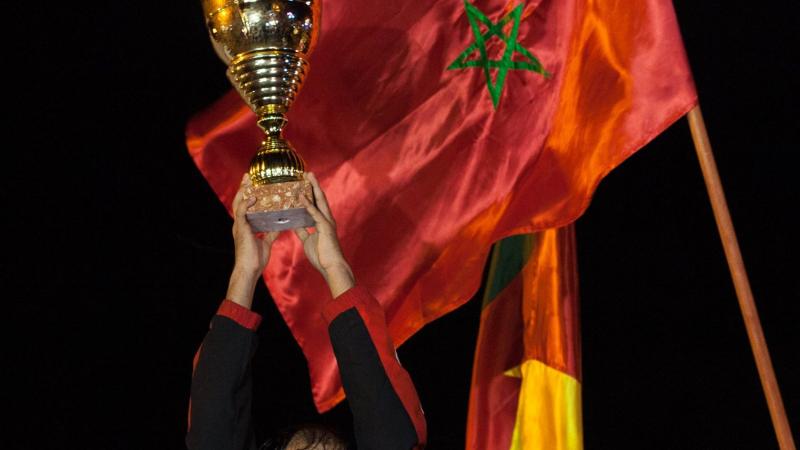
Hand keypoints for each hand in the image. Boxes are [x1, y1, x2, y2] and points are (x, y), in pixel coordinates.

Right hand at [227, 174, 278, 307]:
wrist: (250, 270)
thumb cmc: (256, 259)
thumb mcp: (266, 243)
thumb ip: (270, 233)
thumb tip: (279, 227)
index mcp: (245, 226)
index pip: (245, 206)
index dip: (248, 195)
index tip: (253, 184)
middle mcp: (240, 224)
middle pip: (240, 201)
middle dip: (244, 188)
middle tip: (249, 176)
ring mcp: (239, 226)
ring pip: (238, 204)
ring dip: (243, 191)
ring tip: (248, 181)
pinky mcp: (241, 229)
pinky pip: (242, 213)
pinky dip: (246, 204)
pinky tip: (252, 197)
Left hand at [294, 172, 354, 296]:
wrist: (331, 266)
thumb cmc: (322, 256)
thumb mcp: (308, 241)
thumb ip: (303, 231)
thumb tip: (295, 225)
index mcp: (323, 222)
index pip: (316, 204)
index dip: (311, 193)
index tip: (305, 183)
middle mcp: (326, 219)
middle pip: (320, 198)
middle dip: (314, 185)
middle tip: (308, 173)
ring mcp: (327, 222)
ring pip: (320, 201)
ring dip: (313, 188)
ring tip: (308, 176)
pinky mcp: (325, 227)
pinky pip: (315, 213)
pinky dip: (308, 204)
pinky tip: (301, 196)